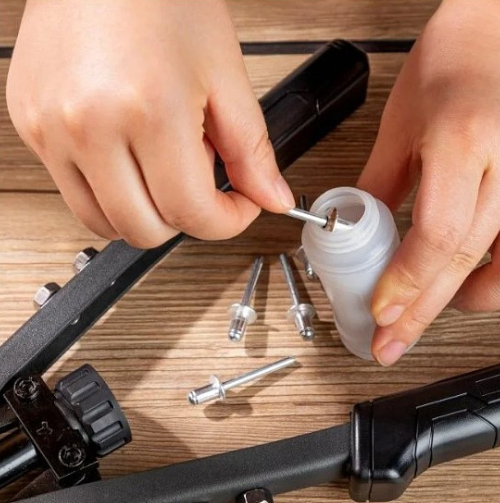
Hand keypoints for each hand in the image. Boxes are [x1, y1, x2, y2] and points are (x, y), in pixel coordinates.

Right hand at [7, 0, 294, 247]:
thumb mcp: (224, 75)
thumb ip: (252, 150)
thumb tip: (271, 198)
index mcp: (147, 112)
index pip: (191, 213)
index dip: (227, 221)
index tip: (239, 206)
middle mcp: (89, 127)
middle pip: (145, 231)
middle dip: (186, 219)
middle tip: (201, 180)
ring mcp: (50, 130)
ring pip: (105, 222)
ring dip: (146, 212)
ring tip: (162, 164)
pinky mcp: (30, 127)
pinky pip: (76, 192)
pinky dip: (112, 190)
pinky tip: (130, 154)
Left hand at [357, 0, 499, 364]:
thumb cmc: (456, 58)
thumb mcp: (400, 123)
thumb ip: (379, 185)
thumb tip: (356, 231)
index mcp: (467, 143)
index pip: (437, 239)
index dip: (406, 286)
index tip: (382, 315)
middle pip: (470, 265)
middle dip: (425, 314)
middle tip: (394, 341)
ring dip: (473, 300)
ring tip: (436, 303)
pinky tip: (475, 275)